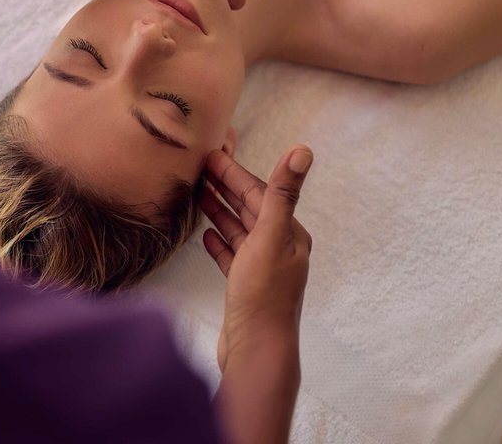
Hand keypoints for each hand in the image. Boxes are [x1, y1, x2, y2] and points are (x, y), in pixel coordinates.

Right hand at [201, 146, 313, 372]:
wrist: (257, 351)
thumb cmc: (264, 296)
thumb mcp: (270, 236)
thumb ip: (281, 193)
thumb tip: (302, 151)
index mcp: (290, 234)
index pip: (260, 193)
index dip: (235, 173)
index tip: (213, 154)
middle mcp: (279, 248)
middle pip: (248, 209)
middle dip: (225, 187)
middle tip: (201, 167)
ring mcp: (261, 269)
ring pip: (238, 231)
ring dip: (219, 211)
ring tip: (198, 195)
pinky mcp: (245, 288)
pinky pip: (231, 256)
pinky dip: (219, 243)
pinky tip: (206, 236)